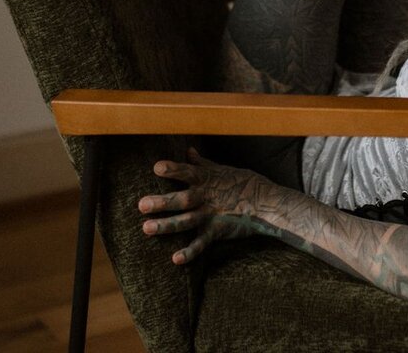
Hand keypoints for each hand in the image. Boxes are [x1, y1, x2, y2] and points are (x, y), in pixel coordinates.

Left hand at [138, 147, 260, 263]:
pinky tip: (175, 258)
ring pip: (186, 221)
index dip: (173, 170)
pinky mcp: (217, 230)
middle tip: (141, 205)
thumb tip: (188, 150)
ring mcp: (211, 214)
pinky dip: (189, 252)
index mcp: (207, 179)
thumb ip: (202, 163)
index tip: (157, 167)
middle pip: (182, 199)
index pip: (188, 172)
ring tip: (146, 228)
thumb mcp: (222, 169)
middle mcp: (206, 197)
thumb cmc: (243, 182)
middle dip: (162, 202)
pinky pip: (201, 243)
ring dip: (166, 225)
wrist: (266, 202)